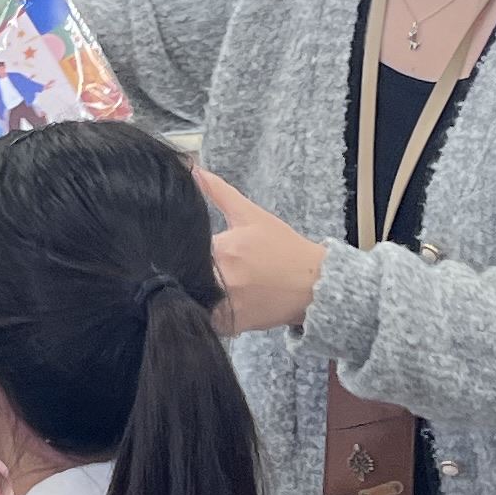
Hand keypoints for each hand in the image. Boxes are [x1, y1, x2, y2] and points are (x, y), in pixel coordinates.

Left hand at [192, 165, 327, 334]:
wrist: (314, 285)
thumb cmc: (283, 249)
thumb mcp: (251, 215)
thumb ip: (219, 192)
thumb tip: (193, 169)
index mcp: (222, 249)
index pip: (184, 249)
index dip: (181, 249)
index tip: (186, 250)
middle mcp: (221, 279)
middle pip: (185, 276)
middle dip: (186, 272)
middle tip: (197, 269)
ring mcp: (226, 305)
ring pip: (192, 300)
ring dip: (193, 294)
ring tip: (205, 287)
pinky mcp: (232, 325)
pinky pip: (206, 321)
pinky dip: (206, 314)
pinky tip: (217, 303)